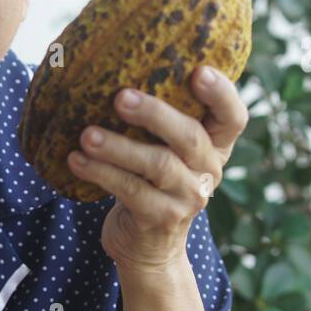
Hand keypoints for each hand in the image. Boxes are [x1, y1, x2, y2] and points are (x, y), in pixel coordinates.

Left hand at [66, 65, 248, 272]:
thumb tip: (115, 62)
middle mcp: (208, 170)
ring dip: (118, 147)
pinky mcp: (160, 218)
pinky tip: (76, 160)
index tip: (199, 71)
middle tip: (120, 97)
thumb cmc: (150, 182)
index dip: (222, 93)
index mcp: (215, 146)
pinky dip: (100, 173)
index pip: (234, 117)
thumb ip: (160, 120)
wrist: (148, 247)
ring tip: (86, 135)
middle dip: (155, 114)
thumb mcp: (166, 151)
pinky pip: (130, 191)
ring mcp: (188, 197)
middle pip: (190, 136)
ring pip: (157, 165)